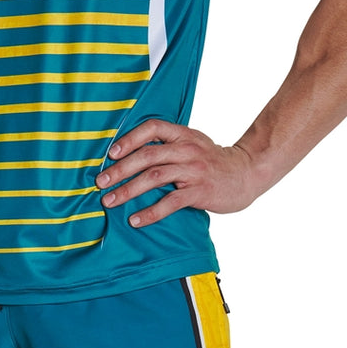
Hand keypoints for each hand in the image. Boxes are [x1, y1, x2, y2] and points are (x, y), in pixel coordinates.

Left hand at [95, 120, 256, 226]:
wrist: (246, 173)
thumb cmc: (213, 160)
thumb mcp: (192, 142)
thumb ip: (169, 144)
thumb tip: (133, 151)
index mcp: (182, 134)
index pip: (151, 127)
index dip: (129, 138)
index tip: (111, 153)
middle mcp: (186, 149)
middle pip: (147, 155)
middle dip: (120, 169)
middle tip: (100, 181)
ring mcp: (194, 170)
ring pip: (154, 177)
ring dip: (128, 190)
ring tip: (110, 201)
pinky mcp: (200, 191)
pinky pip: (171, 202)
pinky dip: (150, 212)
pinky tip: (135, 220)